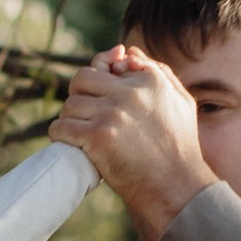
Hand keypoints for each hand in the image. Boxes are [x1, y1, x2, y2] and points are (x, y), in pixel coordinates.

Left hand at [54, 45, 213, 240]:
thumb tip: (126, 52)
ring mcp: (112, 114)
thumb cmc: (180, 148)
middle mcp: (130, 92)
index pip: (108, 64)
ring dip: (70, 119)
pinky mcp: (97, 137)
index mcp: (150, 79)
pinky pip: (62, 127)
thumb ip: (158, 72)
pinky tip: (71, 144)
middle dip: (80, 95)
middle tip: (84, 114)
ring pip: (70, 104)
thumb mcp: (180, 102)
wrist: (177, 187)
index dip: (99, 79)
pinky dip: (60, 136)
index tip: (99, 97)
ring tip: (80, 133)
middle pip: (82, 79)